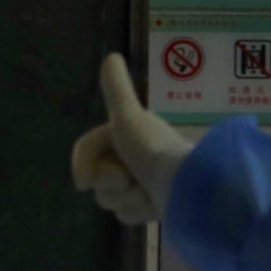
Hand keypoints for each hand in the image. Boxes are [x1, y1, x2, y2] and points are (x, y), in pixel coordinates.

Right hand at [69, 52, 192, 227]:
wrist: (186, 185)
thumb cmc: (153, 150)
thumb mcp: (128, 117)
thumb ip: (117, 90)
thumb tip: (111, 56)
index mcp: (127, 134)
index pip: (87, 154)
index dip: (84, 168)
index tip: (85, 182)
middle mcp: (134, 156)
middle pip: (99, 180)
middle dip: (112, 184)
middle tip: (131, 179)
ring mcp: (143, 182)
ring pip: (112, 200)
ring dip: (128, 199)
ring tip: (149, 193)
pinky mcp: (153, 204)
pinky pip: (128, 215)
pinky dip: (139, 212)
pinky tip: (155, 206)